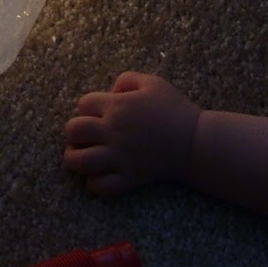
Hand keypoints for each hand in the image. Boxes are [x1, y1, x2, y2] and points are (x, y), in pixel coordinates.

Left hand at [62, 71, 202, 196]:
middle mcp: (113, 131)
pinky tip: (100, 175)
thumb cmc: (174, 110)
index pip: (83, 104)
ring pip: (78, 161)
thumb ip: (126, 80)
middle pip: (73, 131)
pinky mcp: (128, 178)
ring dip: (75, 158)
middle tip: (84, 136)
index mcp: (117, 106)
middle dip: (74, 133)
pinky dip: (94, 183)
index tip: (97, 114)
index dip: (87, 108)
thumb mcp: (153, 83)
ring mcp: (119, 157)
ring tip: (84, 156)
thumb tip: (110, 91)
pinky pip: (99, 186)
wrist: (194, 142)